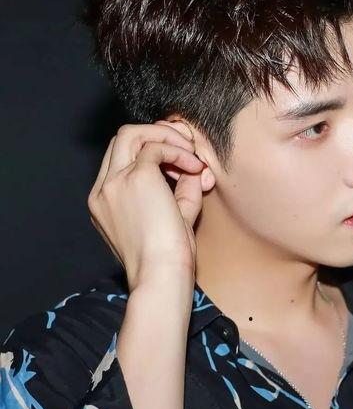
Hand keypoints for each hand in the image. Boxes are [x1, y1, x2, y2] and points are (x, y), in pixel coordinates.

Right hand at [87, 120, 214, 290]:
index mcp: (103, 203)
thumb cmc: (167, 259)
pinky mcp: (136, 178)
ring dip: (164, 136)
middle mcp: (102, 190)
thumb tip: (194, 167)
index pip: (119, 160)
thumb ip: (179, 189)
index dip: (149, 153)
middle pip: (121, 139)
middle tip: (185, 150)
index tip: (178, 166)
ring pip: (131, 133)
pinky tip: (194, 167)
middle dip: (156, 137)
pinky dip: (178, 151)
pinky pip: (156, 147)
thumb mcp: (172, 218)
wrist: (162, 275)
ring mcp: (115, 183)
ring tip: (190, 153)